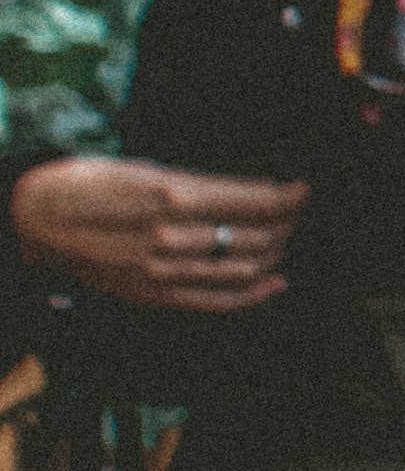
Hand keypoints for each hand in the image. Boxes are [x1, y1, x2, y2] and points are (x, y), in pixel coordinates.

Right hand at [10, 160, 306, 314]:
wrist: (35, 219)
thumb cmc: (89, 184)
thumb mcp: (146, 168)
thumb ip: (200, 184)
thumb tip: (254, 189)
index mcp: (173, 196)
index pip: (257, 201)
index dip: (291, 196)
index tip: (305, 188)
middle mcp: (174, 236)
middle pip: (259, 235)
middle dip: (290, 221)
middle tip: (298, 208)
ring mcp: (164, 271)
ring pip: (245, 267)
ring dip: (277, 250)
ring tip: (288, 234)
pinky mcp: (154, 294)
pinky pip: (216, 302)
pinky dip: (254, 294)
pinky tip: (277, 282)